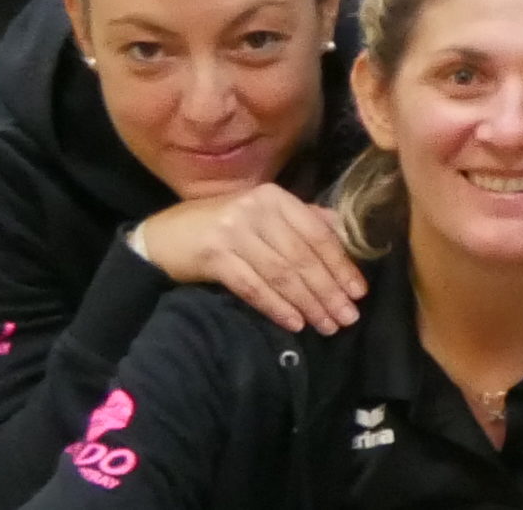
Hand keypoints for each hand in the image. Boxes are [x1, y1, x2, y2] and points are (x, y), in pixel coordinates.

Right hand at [134, 187, 363, 332]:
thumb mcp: (262, 214)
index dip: (341, 264)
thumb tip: (343, 234)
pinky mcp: (213, 255)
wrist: (163, 236)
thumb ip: (301, 220)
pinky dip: (276, 307)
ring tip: (326, 325)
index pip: (318, 234)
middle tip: (347, 317)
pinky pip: (252, 287)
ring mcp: (233, 232)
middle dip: (328, 290)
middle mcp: (257, 210)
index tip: (359, 292)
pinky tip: (294, 323)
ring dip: (307, 303)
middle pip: (302, 257)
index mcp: (275, 197)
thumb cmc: (221, 225)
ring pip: (281, 274)